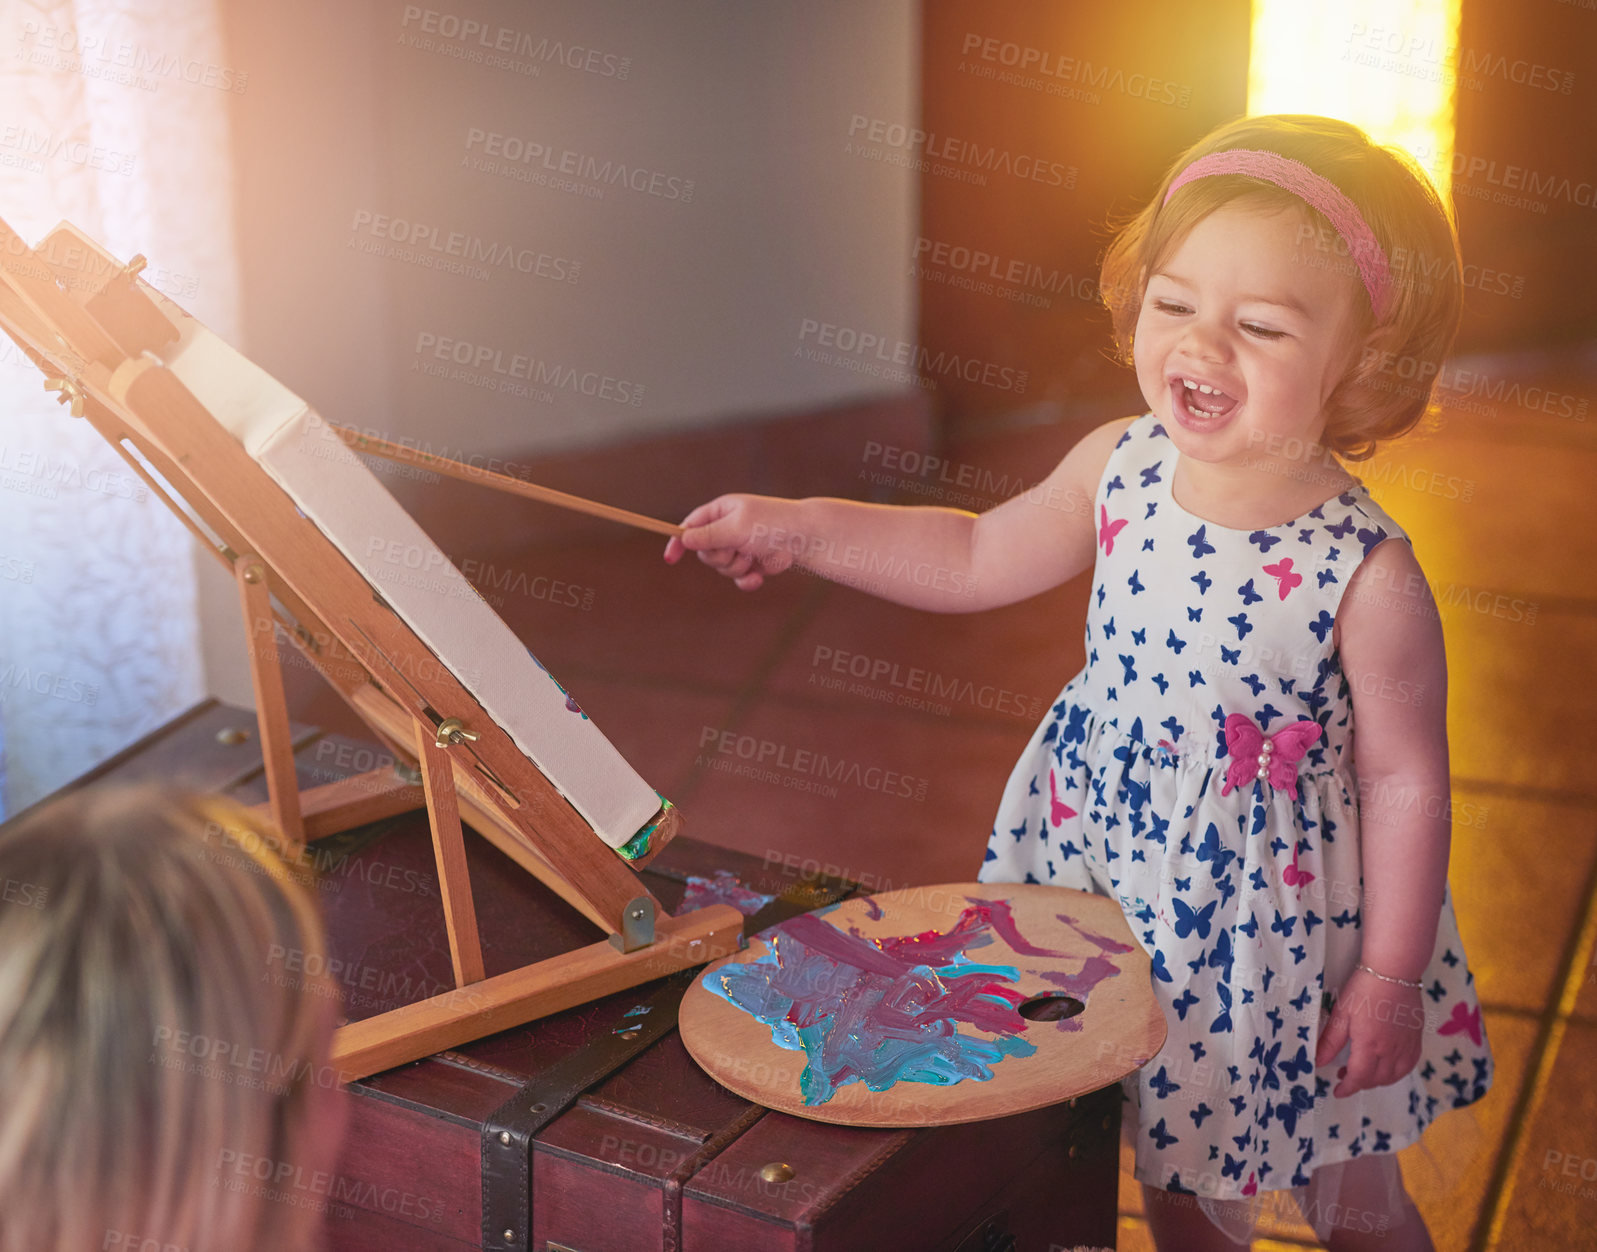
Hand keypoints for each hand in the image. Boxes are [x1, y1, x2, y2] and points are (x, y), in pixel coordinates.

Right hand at [662, 493, 796, 590]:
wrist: (804, 537)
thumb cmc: (771, 524)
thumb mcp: (737, 527)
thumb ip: (709, 535)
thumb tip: (684, 539)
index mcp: (720, 512)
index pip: (691, 525)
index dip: (679, 541)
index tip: (671, 559)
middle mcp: (727, 529)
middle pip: (705, 552)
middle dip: (720, 557)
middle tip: (737, 550)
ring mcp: (738, 547)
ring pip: (721, 568)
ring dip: (737, 567)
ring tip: (754, 557)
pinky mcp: (751, 563)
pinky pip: (737, 579)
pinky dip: (746, 580)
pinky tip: (758, 577)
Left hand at [1315, 967, 1426, 1097]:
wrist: (1394, 973)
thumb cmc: (1363, 990)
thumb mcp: (1341, 1014)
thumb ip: (1330, 1042)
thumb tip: (1318, 1062)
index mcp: (1369, 1046)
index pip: (1358, 1078)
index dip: (1347, 1089)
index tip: (1337, 1092)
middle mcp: (1390, 1051)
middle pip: (1376, 1080)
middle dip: (1359, 1083)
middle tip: (1345, 1076)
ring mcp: (1406, 1046)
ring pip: (1394, 1076)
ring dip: (1377, 1080)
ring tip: (1363, 1071)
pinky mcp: (1416, 1039)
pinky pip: (1408, 1066)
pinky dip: (1396, 1072)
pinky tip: (1386, 1065)